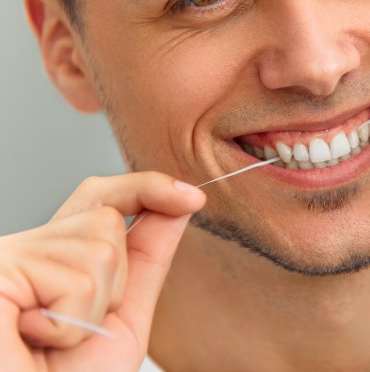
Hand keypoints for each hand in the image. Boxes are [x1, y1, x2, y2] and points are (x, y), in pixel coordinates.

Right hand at [0, 173, 205, 370]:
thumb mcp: (122, 318)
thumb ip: (148, 260)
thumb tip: (179, 203)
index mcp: (56, 257)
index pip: (101, 200)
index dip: (146, 188)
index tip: (193, 197)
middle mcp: (27, 248)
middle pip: (106, 220)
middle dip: (115, 282)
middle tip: (73, 330)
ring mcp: (8, 255)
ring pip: (99, 250)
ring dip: (90, 311)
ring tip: (49, 340)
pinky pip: (75, 281)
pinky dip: (68, 325)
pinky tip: (32, 338)